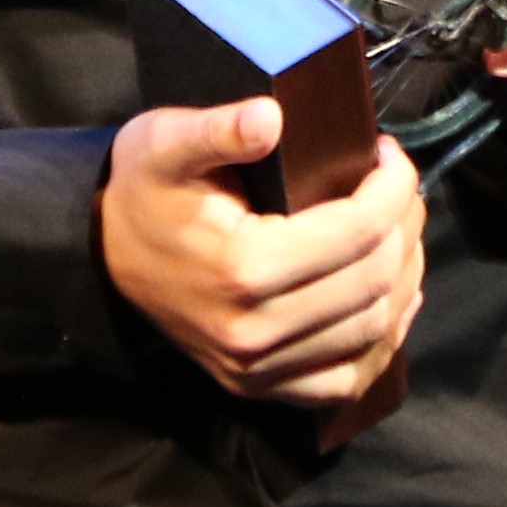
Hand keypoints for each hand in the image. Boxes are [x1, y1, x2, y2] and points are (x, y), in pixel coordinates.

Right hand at [99, 101, 426, 435]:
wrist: (101, 255)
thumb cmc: (141, 191)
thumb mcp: (163, 142)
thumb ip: (218, 128)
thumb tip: (271, 118)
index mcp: (244, 269)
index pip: (359, 231)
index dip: (393, 187)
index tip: (389, 152)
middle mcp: (257, 331)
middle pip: (374, 280)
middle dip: (404, 225)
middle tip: (400, 186)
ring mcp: (259, 369)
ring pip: (373, 330)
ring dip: (404, 276)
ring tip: (399, 229)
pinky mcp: (259, 387)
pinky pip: (345, 381)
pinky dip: (381, 343)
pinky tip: (390, 300)